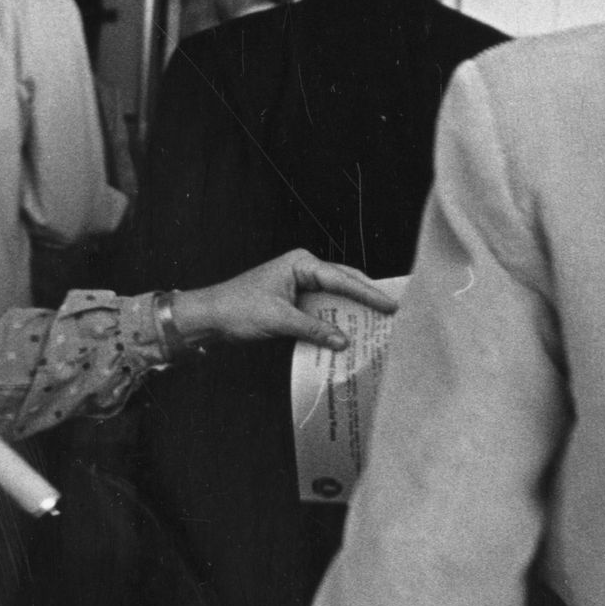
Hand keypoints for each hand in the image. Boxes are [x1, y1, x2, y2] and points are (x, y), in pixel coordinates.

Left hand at [171, 250, 397, 351]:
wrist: (209, 316)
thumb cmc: (238, 309)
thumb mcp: (279, 320)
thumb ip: (314, 329)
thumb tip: (344, 341)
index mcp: (301, 264)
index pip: (342, 279)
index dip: (369, 294)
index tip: (392, 305)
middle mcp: (303, 270)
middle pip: (344, 283)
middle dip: (368, 298)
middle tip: (395, 313)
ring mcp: (299, 285)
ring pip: (336, 297)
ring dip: (353, 312)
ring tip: (380, 325)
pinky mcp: (295, 302)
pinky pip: (323, 310)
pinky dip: (336, 322)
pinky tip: (351, 334)